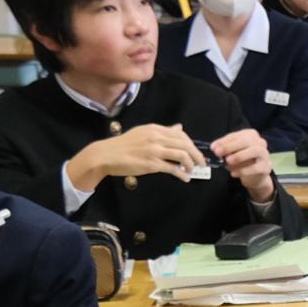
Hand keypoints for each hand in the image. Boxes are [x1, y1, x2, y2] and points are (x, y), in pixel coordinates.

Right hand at [85, 122, 202, 178]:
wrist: (106, 154)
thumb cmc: (123, 145)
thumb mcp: (143, 133)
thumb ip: (162, 131)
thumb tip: (179, 128)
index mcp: (155, 129)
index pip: (181, 135)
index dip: (192, 145)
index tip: (196, 153)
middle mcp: (156, 137)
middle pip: (186, 145)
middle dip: (197, 155)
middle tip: (201, 163)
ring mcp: (154, 151)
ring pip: (182, 156)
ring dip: (191, 164)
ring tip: (192, 171)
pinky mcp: (151, 164)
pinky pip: (172, 169)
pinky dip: (182, 174)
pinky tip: (184, 178)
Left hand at [211, 129, 273, 200]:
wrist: (256, 175)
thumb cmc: (243, 161)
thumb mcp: (232, 153)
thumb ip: (225, 149)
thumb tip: (215, 147)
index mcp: (250, 135)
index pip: (236, 135)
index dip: (224, 141)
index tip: (213, 147)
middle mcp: (260, 142)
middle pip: (247, 140)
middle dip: (231, 146)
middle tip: (218, 153)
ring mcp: (265, 154)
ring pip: (255, 150)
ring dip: (240, 155)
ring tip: (228, 161)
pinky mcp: (266, 167)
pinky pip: (256, 167)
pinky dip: (244, 170)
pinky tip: (233, 173)